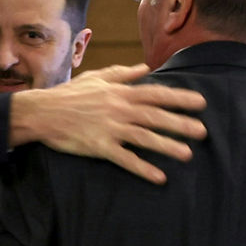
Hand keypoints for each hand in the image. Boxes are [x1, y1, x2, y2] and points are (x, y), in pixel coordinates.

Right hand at [8, 63, 207, 184]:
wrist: (43, 112)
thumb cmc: (69, 94)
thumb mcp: (97, 78)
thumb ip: (123, 74)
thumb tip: (146, 68)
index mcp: (120, 92)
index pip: (156, 93)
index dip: (179, 98)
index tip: (200, 102)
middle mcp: (119, 109)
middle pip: (155, 116)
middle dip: (180, 123)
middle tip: (203, 132)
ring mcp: (110, 128)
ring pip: (144, 137)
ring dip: (167, 146)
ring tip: (187, 154)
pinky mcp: (100, 147)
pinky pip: (125, 159)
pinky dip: (142, 168)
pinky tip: (159, 177)